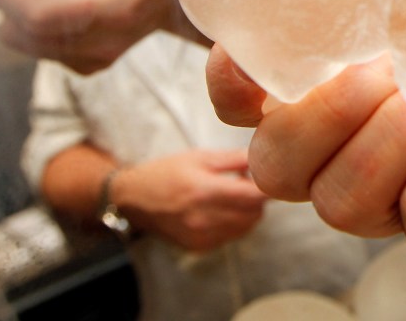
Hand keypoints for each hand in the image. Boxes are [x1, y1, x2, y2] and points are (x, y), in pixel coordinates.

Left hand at [0, 0, 207, 73]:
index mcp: (114, 5)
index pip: (45, 15)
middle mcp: (108, 39)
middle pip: (33, 35)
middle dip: (10, 9)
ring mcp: (101, 57)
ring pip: (33, 48)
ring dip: (20, 22)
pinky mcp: (93, 65)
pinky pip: (46, 54)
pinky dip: (37, 35)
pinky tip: (52, 12)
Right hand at [112, 150, 267, 251]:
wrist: (133, 198)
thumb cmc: (166, 172)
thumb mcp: (200, 157)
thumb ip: (234, 159)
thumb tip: (263, 158)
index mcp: (204, 191)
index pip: (253, 197)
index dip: (269, 188)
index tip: (273, 178)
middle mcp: (203, 218)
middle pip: (254, 214)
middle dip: (259, 199)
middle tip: (249, 183)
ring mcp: (200, 236)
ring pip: (245, 227)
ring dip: (249, 212)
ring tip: (234, 194)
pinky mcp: (198, 247)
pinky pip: (230, 236)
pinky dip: (235, 223)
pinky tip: (222, 209)